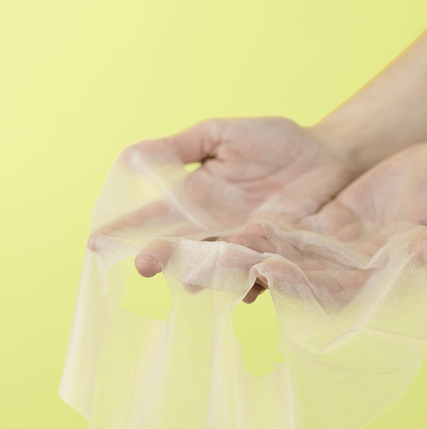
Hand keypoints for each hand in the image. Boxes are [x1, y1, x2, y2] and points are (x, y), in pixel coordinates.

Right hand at [88, 117, 356, 279]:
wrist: (325, 156)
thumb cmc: (273, 141)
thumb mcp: (220, 136)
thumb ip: (181, 148)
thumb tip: (129, 157)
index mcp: (198, 200)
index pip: (157, 217)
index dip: (129, 228)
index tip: (97, 241)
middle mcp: (217, 228)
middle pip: (185, 246)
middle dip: (164, 256)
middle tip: (143, 266)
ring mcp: (247, 243)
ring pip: (222, 262)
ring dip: (207, 273)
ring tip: (190, 281)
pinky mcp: (280, 253)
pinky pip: (265, 270)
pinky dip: (256, 281)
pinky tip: (244, 292)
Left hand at [228, 137, 426, 300]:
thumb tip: (425, 258)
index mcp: (389, 275)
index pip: (342, 290)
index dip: (306, 285)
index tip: (273, 274)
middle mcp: (360, 269)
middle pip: (308, 279)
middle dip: (269, 273)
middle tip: (230, 267)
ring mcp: (343, 249)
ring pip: (296, 258)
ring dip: (261, 256)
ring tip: (227, 249)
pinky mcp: (332, 227)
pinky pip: (297, 234)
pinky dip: (272, 234)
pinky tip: (245, 228)